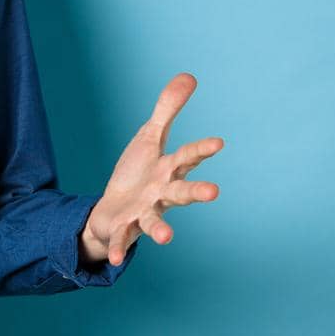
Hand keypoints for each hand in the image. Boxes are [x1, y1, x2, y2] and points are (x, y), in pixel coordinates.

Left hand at [82, 72, 223, 265]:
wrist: (115, 209)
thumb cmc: (138, 172)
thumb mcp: (150, 137)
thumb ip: (168, 109)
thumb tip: (189, 76)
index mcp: (168, 170)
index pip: (187, 157)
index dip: (201, 150)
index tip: (219, 142)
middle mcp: (161, 193)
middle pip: (181, 192)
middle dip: (196, 191)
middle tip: (214, 192)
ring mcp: (144, 212)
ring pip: (155, 220)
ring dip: (161, 229)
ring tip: (167, 237)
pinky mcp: (124, 227)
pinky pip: (122, 238)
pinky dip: (119, 247)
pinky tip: (115, 259)